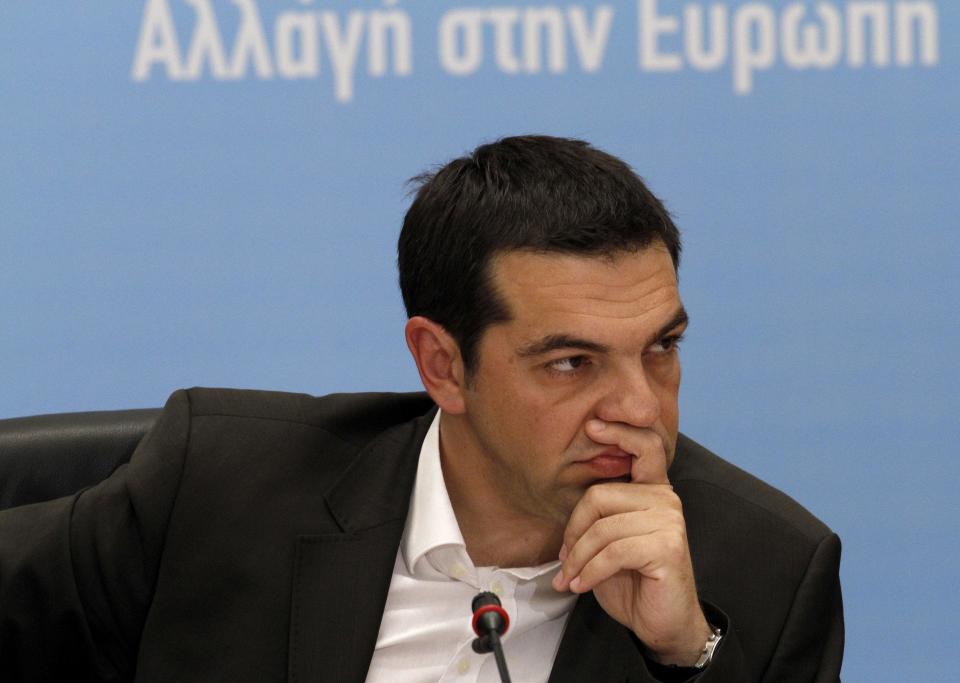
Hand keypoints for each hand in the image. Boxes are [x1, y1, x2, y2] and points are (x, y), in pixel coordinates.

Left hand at [552, 419, 710, 665]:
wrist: (663, 623)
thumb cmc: (633, 581)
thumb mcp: (609, 542)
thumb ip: (597, 517)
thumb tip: (565, 510)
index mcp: (653, 491)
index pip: (644, 447)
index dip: (620, 432)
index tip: (593, 425)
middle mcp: (665, 500)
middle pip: (600, 495)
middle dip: (574, 531)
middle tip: (565, 559)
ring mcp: (669, 522)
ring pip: (602, 527)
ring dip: (578, 559)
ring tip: (571, 577)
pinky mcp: (667, 547)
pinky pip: (612, 552)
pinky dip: (590, 572)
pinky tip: (582, 585)